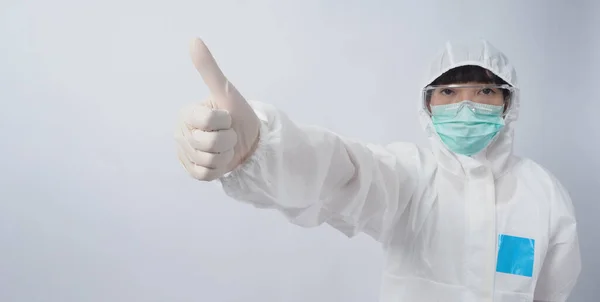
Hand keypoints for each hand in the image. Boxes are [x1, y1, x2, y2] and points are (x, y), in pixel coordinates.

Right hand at [176, 38, 260, 180]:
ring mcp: (186, 154)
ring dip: (225, 154)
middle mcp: (181, 134)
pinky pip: (206, 174)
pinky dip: (220, 168)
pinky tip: (221, 159)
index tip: (226, 117)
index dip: (224, 120)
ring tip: (226, 147)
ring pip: (208, 160)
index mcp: (186, 114)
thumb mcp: (226, 91)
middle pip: (209, 142)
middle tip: (228, 133)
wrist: (250, 141)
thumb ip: (209, 69)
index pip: (207, 121)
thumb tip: (194, 40)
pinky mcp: (194, 172)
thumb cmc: (238, 114)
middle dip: (227, 139)